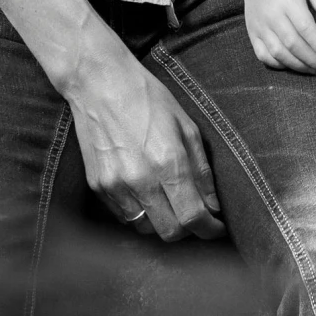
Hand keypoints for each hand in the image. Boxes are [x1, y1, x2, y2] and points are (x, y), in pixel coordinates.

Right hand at [61, 39, 225, 242]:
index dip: (210, 229)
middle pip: (171, 232)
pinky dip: (141, 214)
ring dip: (163, 222)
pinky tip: (146, 193)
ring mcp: (115, 186)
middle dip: (189, 229)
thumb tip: (213, 207)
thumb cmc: (148, 99)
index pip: (194, 216)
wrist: (99, 84)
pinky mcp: (98, 187)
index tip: (217, 228)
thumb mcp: (187, 127)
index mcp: (168, 162)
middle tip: (197, 215)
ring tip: (170, 201)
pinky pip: (125, 217)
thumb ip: (202, 171)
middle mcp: (140, 180)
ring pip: (147, 229)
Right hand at [230, 0, 315, 76]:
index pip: (304, 26)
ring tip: (314, 70)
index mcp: (288, 0)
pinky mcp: (252, 34)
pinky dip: (278, 65)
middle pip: (292, 43)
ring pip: (278, 53)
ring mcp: (260, 26)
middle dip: (311, 59)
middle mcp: (272, 15)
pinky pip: (263, 55)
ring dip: (297, 66)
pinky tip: (294, 66)